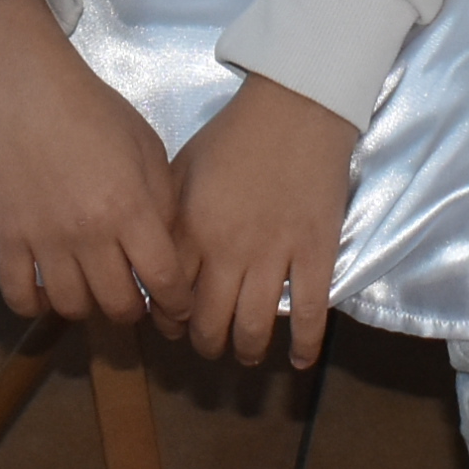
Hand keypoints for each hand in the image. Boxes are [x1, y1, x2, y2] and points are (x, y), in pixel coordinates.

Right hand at [0, 0, 184, 330]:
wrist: (26, 87)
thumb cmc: (94, 111)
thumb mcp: (147, 148)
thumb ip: (162, 203)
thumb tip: (168, 252)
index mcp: (130, 208)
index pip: (165, 281)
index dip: (177, 303)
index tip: (177, 306)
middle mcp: (88, 233)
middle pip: (119, 306)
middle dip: (135, 310)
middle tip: (134, 296)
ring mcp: (42, 239)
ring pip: (72, 308)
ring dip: (89, 306)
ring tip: (92, 288)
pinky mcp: (4, 238)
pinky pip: (20, 298)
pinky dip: (37, 303)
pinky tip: (48, 288)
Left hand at [168, 73, 354, 368]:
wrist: (296, 108)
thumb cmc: (234, 134)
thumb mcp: (184, 168)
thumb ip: (167, 213)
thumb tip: (152, 252)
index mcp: (193, 229)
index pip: (171, 294)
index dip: (167, 320)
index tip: (170, 326)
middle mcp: (230, 250)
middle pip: (210, 322)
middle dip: (204, 344)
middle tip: (207, 345)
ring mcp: (276, 255)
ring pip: (254, 326)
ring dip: (245, 350)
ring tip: (243, 354)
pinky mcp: (316, 253)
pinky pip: (310, 311)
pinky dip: (304, 344)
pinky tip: (297, 360)